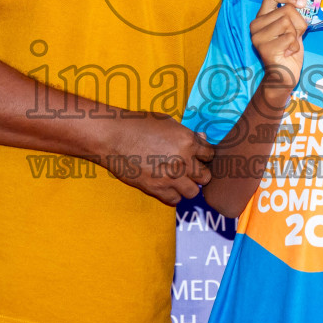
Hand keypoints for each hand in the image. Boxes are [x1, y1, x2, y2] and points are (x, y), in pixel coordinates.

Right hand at [98, 112, 212, 206]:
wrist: (113, 137)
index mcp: (187, 141)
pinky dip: (172, 195)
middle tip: (189, 170)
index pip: (210, 155)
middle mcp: (183, 161)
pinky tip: (166, 186)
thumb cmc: (138, 125)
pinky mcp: (156, 189)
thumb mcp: (167, 122)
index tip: (197, 156)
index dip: (204, 155)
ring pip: (193, 192)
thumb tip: (202, 139)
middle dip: (199, 173)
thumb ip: (187, 133)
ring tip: (178, 180)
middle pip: (206, 176)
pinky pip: (175, 200)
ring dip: (188, 186)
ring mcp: (170, 177)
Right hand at [250, 0, 308, 95]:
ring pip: (287, 22)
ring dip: (296, 35)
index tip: (301, 4)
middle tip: (293, 37)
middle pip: (286, 10)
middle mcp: (256, 25)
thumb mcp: (291, 28)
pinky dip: (295, 46)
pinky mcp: (265, 48)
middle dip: (298, 23)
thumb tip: (301, 1)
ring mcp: (258, 37)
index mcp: (262, 16)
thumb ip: (291, 15)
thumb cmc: (289, 50)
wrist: (284, 75)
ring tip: (289, 45)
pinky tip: (287, 53)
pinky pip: (289, 38)